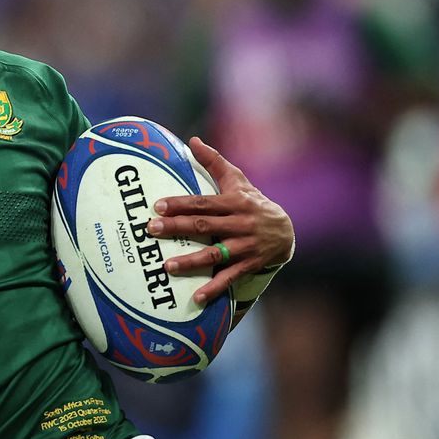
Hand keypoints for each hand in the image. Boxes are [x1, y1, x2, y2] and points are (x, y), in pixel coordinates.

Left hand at [147, 136, 293, 303]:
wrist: (287, 231)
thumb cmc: (253, 202)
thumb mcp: (238, 180)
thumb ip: (214, 162)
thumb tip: (193, 140)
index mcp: (234, 202)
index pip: (203, 203)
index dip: (181, 204)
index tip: (158, 206)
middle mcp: (240, 224)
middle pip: (205, 226)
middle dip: (177, 229)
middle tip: (152, 230)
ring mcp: (245, 247)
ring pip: (215, 255)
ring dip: (191, 261)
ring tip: (167, 266)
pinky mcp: (248, 265)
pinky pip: (229, 278)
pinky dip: (214, 288)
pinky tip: (196, 297)